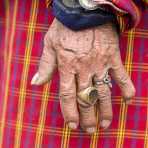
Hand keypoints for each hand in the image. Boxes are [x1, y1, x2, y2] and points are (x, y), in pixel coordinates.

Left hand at [31, 19, 134, 133]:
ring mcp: (100, 64)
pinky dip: (127, 88)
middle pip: (86, 98)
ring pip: (104, 92)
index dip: (69, 112)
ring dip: (106, 110)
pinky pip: (121, 75)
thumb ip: (44, 66)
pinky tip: (129, 101)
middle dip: (87, 116)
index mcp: (67, 66)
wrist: (84, 12)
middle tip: (89, 130)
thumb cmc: (65, 28)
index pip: (67, 95)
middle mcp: (84, 68)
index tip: (72, 124)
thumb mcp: (49, 44)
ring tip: (106, 124)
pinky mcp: (113, 58)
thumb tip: (35, 84)